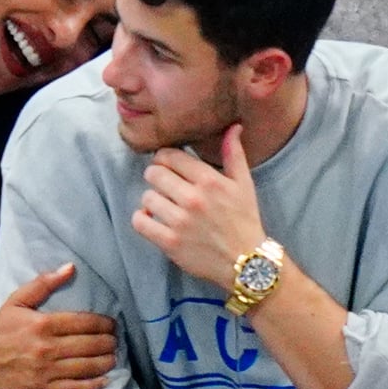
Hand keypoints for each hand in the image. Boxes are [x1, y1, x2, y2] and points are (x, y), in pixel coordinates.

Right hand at [0, 263, 116, 388]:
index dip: (103, 324)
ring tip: (113, 358)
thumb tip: (69, 267)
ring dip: (105, 362)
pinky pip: (74, 388)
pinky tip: (104, 380)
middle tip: (116, 341)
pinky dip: (92, 385)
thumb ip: (44, 284)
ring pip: (86, 367)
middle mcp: (48, 347)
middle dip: (108, 343)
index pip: (84, 322)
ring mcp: (46, 370)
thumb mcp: (17, 301)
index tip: (112, 325)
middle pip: (89, 345)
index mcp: (44, 324)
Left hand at [131, 125, 265, 289]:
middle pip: (153, 174)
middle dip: (157, 177)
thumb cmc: (244, 220)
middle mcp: (193, 198)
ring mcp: (180, 222)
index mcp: (209, 180)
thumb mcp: (244, 184)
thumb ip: (234, 154)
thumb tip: (233, 127)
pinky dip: (142, 220)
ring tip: (163, 205)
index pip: (170, 156)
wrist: (247, 262)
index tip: (168, 166)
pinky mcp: (169, 242)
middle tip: (164, 186)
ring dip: (152, 200)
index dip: (165, 159)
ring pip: (146, 197)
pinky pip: (140, 222)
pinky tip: (152, 220)